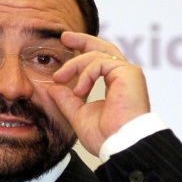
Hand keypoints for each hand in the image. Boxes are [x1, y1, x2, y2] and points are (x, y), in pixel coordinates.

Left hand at [48, 32, 149, 156]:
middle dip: (82, 40)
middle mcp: (123, 76)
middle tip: (64, 36)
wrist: (120, 145)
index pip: (99, 60)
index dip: (83, 51)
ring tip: (59, 78)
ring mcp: (127, 73)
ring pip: (96, 55)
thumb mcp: (79, 115)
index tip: (66, 45)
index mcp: (115, 84)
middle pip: (103, 47)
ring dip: (74, 65)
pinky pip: (99, 63)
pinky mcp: (128, 73)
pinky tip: (80, 90)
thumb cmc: (106, 136)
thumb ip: (67, 100)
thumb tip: (53, 87)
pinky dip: (85, 73)